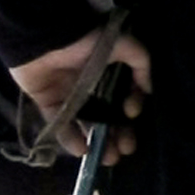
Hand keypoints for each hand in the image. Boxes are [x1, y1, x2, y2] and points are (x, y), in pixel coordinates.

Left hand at [9, 28, 151, 161]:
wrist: (43, 36)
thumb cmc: (85, 40)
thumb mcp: (123, 45)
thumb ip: (141, 64)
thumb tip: (150, 90)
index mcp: (110, 71)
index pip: (126, 95)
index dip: (132, 106)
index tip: (131, 114)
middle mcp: (92, 86)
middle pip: (109, 115)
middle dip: (119, 134)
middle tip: (125, 150)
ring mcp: (69, 95)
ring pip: (87, 123)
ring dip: (99, 141)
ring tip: (108, 158)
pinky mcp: (48, 102)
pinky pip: (60, 123)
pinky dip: (70, 137)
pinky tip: (82, 150)